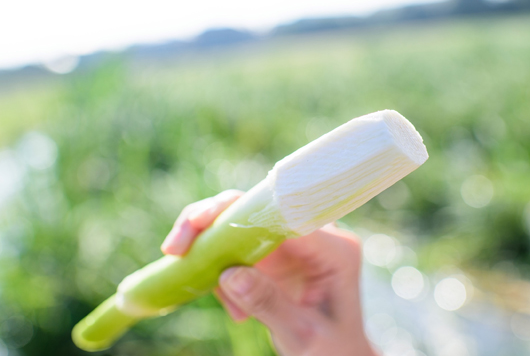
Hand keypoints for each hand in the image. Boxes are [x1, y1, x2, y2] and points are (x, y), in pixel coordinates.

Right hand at [161, 191, 378, 355]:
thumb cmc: (331, 349)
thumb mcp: (301, 333)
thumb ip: (269, 302)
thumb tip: (228, 273)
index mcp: (334, 248)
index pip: (286, 214)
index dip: (243, 214)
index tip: (201, 223)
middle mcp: (314, 236)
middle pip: (258, 208)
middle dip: (213, 222)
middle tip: (175, 247)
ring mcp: (293, 243)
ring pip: (241, 223)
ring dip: (212, 250)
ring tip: (213, 295)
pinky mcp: (276, 254)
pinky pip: (238, 248)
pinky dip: (223, 273)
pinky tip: (236, 312)